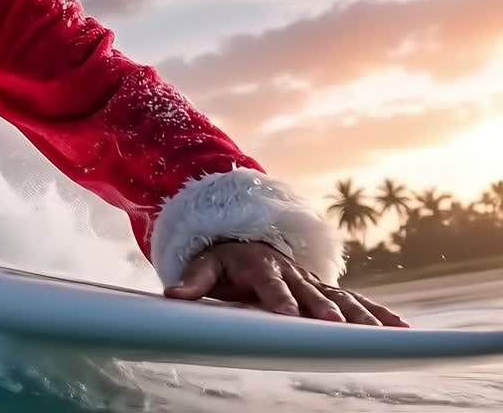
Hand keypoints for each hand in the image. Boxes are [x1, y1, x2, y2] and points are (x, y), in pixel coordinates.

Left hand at [164, 241, 408, 326]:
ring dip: (362, 315)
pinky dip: (377, 312)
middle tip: (338, 328)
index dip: (279, 301)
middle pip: (311, 293)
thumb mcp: (205, 264)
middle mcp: (293, 272)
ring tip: (386, 333)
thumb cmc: (223, 259)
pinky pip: (355, 300)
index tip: (289, 316)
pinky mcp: (325, 289)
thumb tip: (172, 294)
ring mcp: (312, 281)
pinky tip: (400, 328)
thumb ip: (192, 279)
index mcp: (262, 266)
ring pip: (340, 298)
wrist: (246, 240)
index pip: (271, 285)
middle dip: (325, 310)